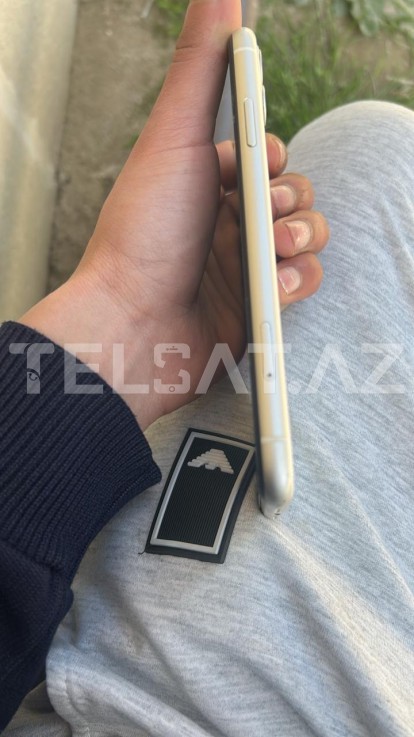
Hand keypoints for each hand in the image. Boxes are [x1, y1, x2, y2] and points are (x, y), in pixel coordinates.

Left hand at [20, 0, 328, 428]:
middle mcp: (229, 224)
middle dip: (293, 202)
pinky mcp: (258, 308)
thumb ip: (201, 69)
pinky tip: (274, 286)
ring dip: (302, 239)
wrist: (130, 324)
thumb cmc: (141, 232)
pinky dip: (297, 281)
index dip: (278, 162)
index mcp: (209, 184)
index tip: (263, 170)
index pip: (271, 161)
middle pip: (297, 198)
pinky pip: (304, 284)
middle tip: (266, 215)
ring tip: (273, 250)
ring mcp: (245, 268)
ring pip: (308, 240)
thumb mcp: (173, 139)